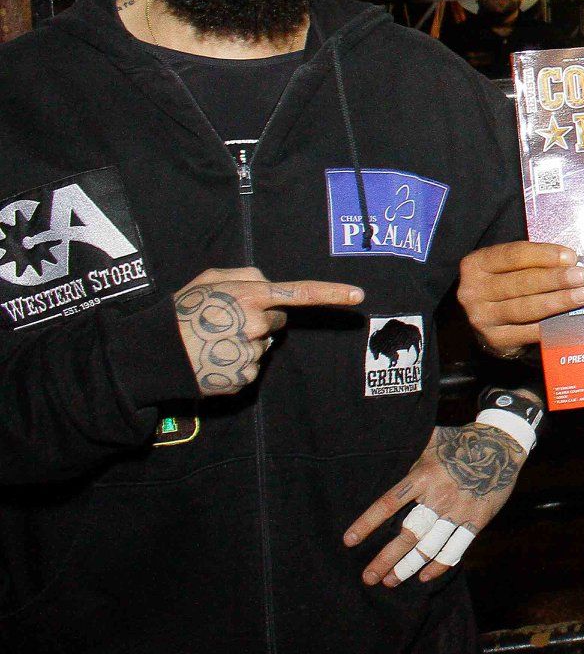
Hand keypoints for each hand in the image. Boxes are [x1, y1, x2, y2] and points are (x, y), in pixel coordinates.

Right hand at [174, 268, 362, 396]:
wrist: (154, 353)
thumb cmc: (182, 311)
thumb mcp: (209, 279)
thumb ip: (246, 275)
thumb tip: (270, 283)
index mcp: (250, 297)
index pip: (300, 293)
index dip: (331, 294)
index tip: (358, 295)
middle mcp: (256, 325)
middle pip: (277, 321)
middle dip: (260, 318)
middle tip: (225, 320)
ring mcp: (251, 354)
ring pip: (263, 345)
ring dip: (245, 341)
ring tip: (214, 340)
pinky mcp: (244, 378)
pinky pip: (252, 367)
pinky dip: (237, 363)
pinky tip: (215, 358)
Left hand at [342, 405, 534, 586]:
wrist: (502, 443)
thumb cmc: (461, 440)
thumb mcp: (431, 440)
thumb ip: (408, 452)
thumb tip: (379, 448)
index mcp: (423, 476)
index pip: (388, 504)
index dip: (368, 523)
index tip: (350, 540)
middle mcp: (439, 496)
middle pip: (408, 534)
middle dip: (386, 559)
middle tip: (369, 577)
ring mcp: (460, 510)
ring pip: (430, 546)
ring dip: (408, 566)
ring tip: (390, 581)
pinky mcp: (478, 519)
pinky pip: (457, 548)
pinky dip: (440, 565)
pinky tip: (424, 576)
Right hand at [456, 241, 583, 354]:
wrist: (486, 317)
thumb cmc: (506, 283)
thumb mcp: (510, 266)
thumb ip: (535, 261)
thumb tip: (571, 262)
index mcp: (477, 264)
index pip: (513, 255)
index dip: (544, 255)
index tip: (570, 256)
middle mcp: (474, 291)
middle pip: (521, 283)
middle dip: (555, 279)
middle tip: (582, 276)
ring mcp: (482, 317)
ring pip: (525, 308)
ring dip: (558, 301)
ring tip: (583, 295)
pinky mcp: (495, 339)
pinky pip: (527, 332)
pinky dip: (551, 325)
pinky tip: (569, 319)